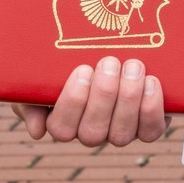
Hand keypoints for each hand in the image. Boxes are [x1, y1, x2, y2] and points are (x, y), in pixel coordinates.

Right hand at [6, 57, 166, 148]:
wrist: (109, 48)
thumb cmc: (68, 62)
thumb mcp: (42, 74)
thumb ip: (32, 99)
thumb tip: (38, 130)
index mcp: (62, 121)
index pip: (62, 128)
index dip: (73, 102)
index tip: (82, 70)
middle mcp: (91, 132)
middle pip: (93, 133)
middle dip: (103, 96)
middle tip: (110, 62)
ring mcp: (119, 130)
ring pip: (121, 134)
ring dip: (129, 99)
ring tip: (133, 66)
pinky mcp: (147, 125)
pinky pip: (151, 131)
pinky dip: (151, 109)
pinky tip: (151, 82)